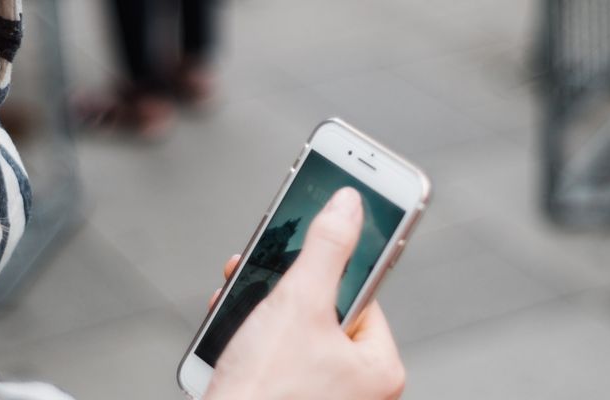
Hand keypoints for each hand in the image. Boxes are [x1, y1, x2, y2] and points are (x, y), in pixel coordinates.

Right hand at [205, 188, 405, 399]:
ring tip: (238, 305)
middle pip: (322, 312)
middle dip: (283, 291)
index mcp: (379, 369)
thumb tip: (349, 205)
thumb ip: (326, 247)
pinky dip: (250, 341)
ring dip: (259, 313)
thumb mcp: (298, 303)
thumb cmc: (264, 396)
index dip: (328, 267)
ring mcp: (321, 399)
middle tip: (261, 275)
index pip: (362, 294)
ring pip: (292, 334)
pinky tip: (230, 337)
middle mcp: (357, 391)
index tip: (313, 233)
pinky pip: (273, 359)